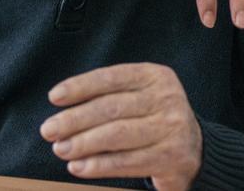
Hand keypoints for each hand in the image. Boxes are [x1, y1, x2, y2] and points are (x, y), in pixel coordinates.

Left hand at [40, 63, 201, 190]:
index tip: (54, 97)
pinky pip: (128, 162)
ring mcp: (172, 128)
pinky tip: (79, 167)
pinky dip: (99, 165)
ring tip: (60, 149)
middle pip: (111, 108)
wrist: (194, 150)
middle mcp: (167, 98)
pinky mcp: (171, 157)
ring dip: (83, 144)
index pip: (111, 78)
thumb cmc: (152, 119)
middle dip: (74, 119)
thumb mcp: (139, 96)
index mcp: (155, 76)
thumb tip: (61, 106)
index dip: (80, 86)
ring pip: (117, 135)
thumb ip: (109, 94)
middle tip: (48, 130)